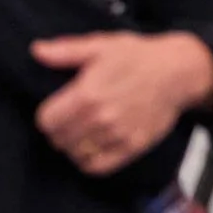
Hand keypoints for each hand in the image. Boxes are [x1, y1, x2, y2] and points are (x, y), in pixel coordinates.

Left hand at [30, 31, 212, 176]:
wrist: (176, 72)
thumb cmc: (136, 56)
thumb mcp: (99, 45)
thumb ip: (65, 51)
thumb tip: (36, 50)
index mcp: (87, 93)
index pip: (47, 120)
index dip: (45, 116)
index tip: (52, 111)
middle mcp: (101, 117)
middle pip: (59, 140)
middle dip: (56, 132)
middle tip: (64, 124)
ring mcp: (118, 134)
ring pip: (76, 155)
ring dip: (71, 147)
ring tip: (76, 135)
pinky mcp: (134, 147)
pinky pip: (99, 166)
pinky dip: (88, 162)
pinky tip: (89, 149)